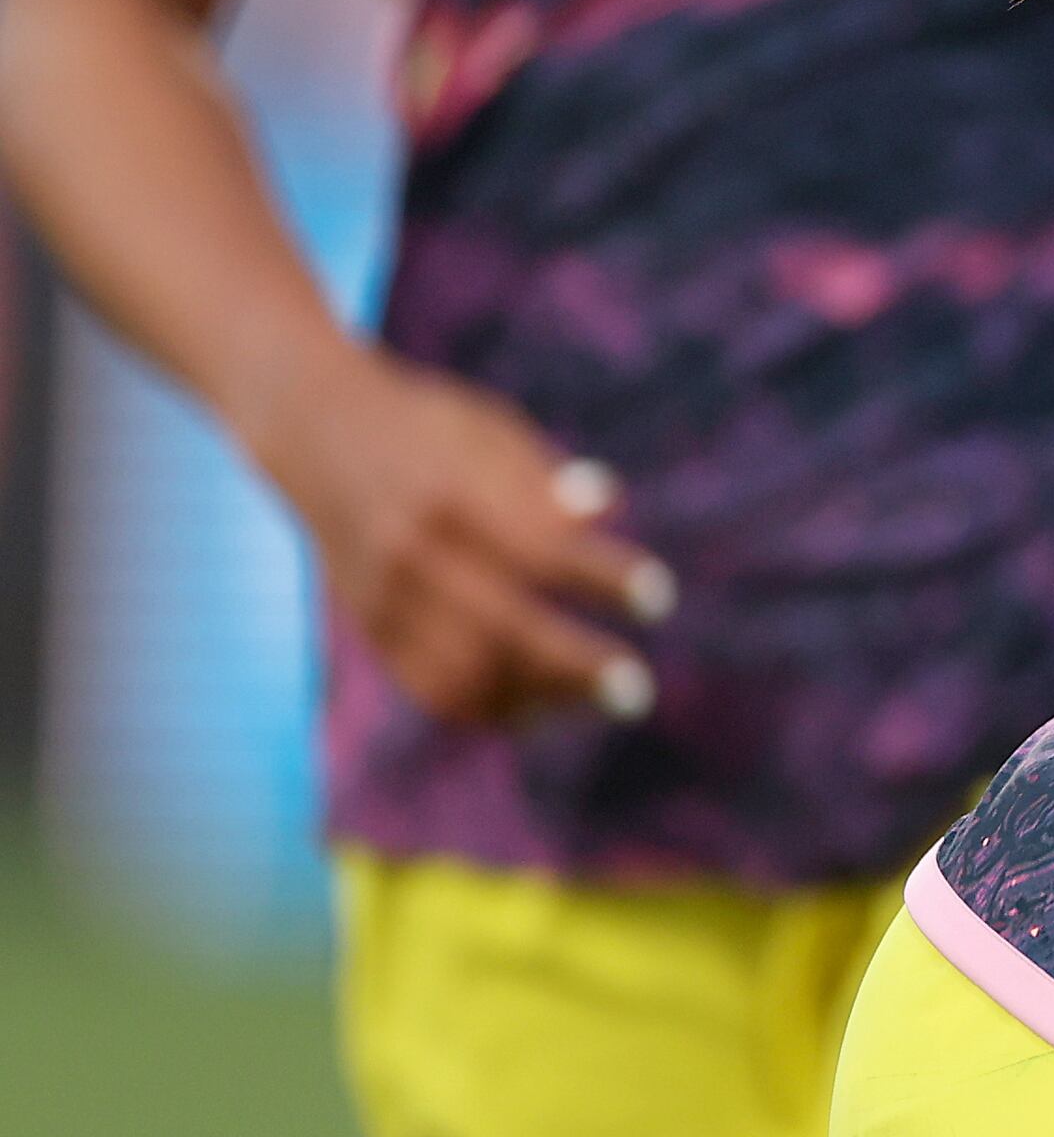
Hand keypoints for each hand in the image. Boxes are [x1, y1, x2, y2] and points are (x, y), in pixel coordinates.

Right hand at [243, 333, 665, 730]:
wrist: (313, 432)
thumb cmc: (426, 426)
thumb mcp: (488, 430)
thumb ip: (541, 477)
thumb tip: (605, 507)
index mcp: (450, 495)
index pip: (539, 551)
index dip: (601, 579)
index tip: (657, 596)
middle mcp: (410, 553)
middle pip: (500, 628)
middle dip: (573, 668)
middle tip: (636, 692)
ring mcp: (383, 596)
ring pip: (461, 674)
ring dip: (537, 698)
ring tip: (599, 702)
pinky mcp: (370, 625)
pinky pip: (429, 686)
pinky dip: (490, 707)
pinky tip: (544, 710)